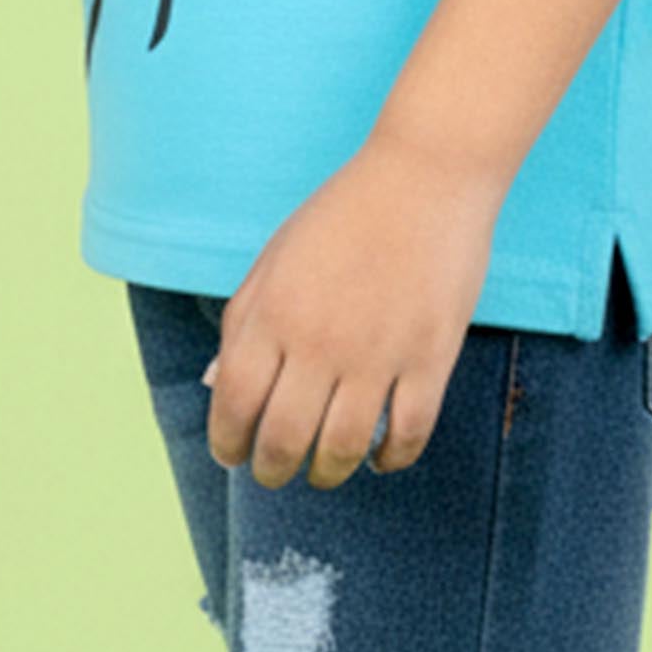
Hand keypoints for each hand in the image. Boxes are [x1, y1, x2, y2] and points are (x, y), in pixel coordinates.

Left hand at [204, 131, 506, 486]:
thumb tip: (221, 386)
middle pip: (284, 437)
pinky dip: (391, 458)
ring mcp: (377, 353)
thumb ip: (244, 322)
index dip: (228, 442)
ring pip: (342, 447)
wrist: (424, 177)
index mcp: (272, 313)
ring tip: (323, 474)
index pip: (235, 403)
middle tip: (274, 474)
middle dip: (271, 469)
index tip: (233, 456)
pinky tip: (379, 459)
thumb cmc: (343, 215)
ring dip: (327, 474)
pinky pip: (408, 432)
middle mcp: (318, 341)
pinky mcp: (430, 357)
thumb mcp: (274, 259)